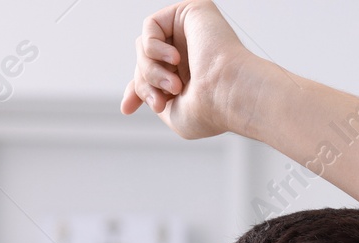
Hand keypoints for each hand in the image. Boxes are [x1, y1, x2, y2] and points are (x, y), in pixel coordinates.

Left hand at [120, 0, 256, 139]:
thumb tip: (129, 100)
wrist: (230, 93)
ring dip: (150, 70)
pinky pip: (151, 26)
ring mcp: (190, 32)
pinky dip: (154, 47)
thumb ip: (152, 99)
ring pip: (144, 46)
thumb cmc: (211, 109)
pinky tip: (175, 60)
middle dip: (145, 84)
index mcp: (189, 74)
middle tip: (160, 103)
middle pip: (144, 62)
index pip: (151, 75)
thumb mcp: (174, 114)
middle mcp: (190, 51)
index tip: (127, 108)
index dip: (138, 90)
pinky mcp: (190, 11)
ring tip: (173, 86)